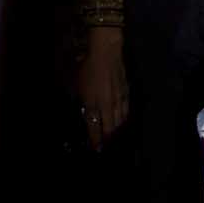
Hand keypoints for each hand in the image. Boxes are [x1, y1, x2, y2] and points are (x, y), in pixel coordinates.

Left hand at [74, 25, 128, 150]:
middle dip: (107, 139)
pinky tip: (123, 123)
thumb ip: (83, 103)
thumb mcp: (78, 86)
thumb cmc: (87, 67)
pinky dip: (124, 119)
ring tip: (115, 138)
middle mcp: (106, 105)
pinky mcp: (126, 93)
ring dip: (116, 131)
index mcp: (92, 104)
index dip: (95, 140)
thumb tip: (87, 114)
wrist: (106, 53)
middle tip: (106, 147)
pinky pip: (126, 111)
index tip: (96, 149)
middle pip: (109, 127)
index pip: (93, 127)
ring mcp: (118, 100)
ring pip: (119, 121)